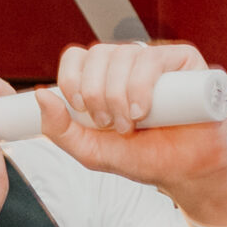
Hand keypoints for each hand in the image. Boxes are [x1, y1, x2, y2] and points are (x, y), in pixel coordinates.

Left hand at [37, 43, 226, 226]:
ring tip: (132, 124)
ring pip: (124, 55)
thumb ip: (61, 130)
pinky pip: (152, 59)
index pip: (77, 57)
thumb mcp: (93, 151)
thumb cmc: (145, 159)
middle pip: (98, 54)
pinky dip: (141, 85)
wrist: (187, 173)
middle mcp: (130, 63)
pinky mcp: (184, 61)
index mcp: (105, 77)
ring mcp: (157, 59)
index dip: (72, 79)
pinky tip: (143, 111)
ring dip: (118, 95)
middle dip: (96, 94)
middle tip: (112, 125)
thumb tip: (40, 95)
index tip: (80, 109)